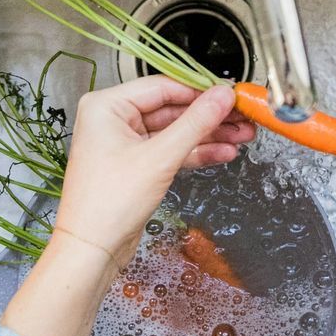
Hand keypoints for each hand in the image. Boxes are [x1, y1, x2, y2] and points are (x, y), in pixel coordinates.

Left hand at [1, 77, 252, 335]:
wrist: (92, 249)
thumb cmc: (109, 203)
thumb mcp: (160, 157)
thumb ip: (196, 123)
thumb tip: (223, 96)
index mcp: (107, 106)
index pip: (163, 87)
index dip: (201, 91)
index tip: (231, 94)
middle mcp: (112, 120)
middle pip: (171, 108)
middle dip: (210, 116)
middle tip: (243, 116)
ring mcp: (124, 143)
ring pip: (174, 131)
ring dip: (208, 135)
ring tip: (242, 135)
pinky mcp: (135, 165)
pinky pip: (169, 150)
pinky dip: (194, 152)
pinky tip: (222, 152)